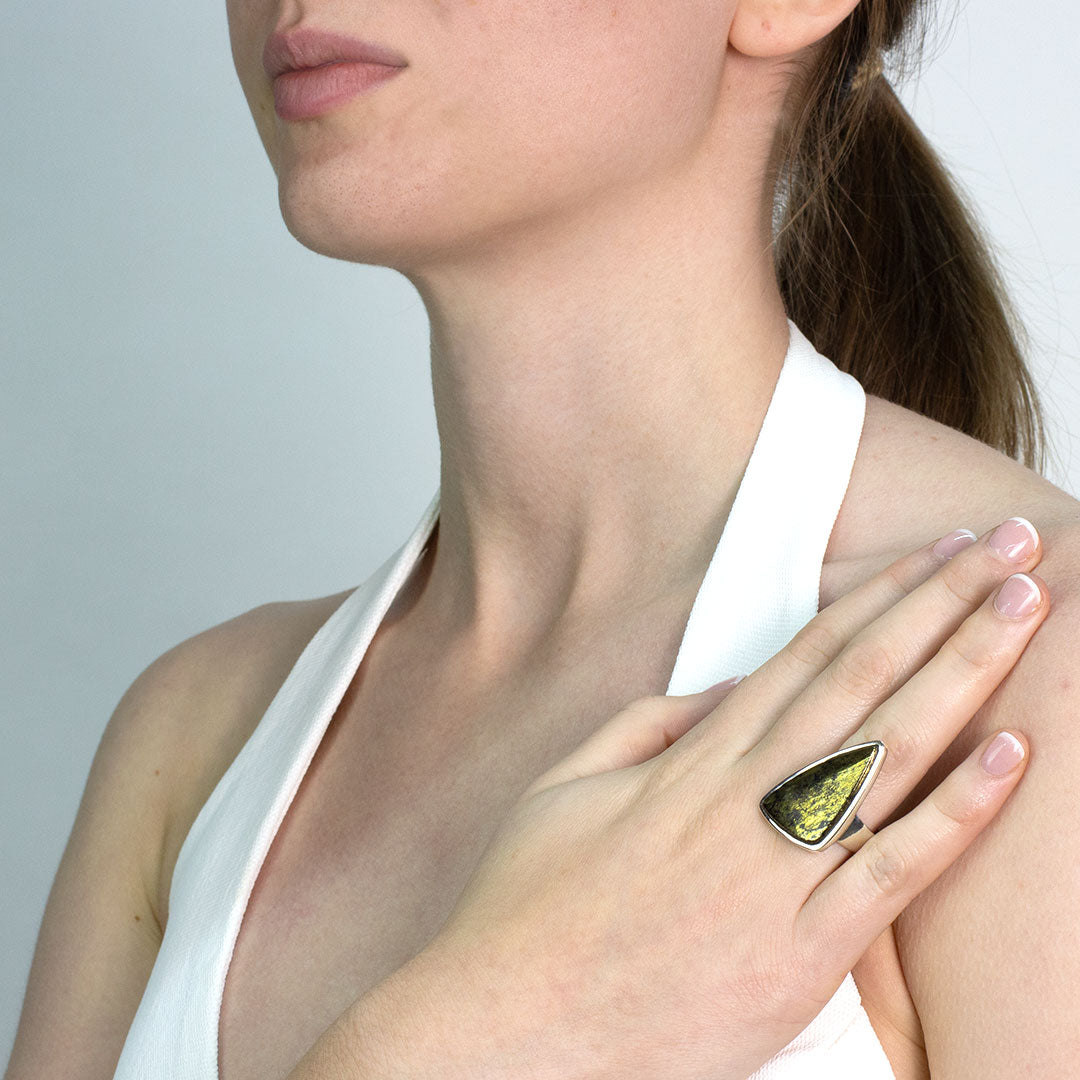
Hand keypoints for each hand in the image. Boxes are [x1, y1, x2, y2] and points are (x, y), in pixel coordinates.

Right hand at [397, 518, 1047, 1079]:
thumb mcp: (564, 786)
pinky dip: (953, 814)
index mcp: (691, 761)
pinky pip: (889, 875)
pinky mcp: (798, 958)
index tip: (935, 553)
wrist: (508, 1029)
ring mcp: (774, 876)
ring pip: (887, 755)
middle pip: (862, 682)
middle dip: (941, 606)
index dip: (878, 597)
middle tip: (1010, 545)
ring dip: (962, 675)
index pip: (808, 656)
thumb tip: (730, 686)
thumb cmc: (527, 906)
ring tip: (1023, 611)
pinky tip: (1009, 757)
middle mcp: (743, 801)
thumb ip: (648, 725)